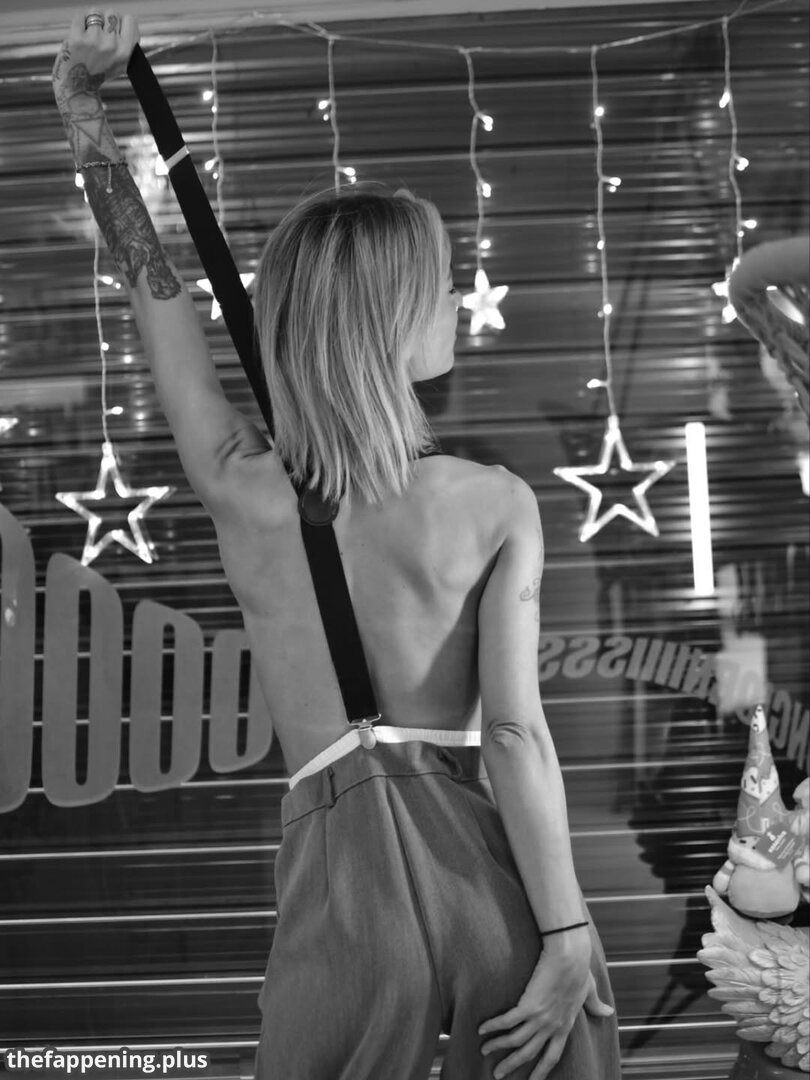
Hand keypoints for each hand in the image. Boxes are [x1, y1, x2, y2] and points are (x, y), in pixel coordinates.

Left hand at [52, 9, 139, 94]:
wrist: (78, 85)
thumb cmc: (98, 74)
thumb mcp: (121, 65)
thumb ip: (127, 45)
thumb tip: (129, 23)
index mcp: (125, 51)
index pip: (130, 20)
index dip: (122, 22)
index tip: (116, 29)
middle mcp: (111, 45)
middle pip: (112, 13)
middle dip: (106, 21)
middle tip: (100, 33)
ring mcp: (94, 40)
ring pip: (95, 12)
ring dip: (91, 20)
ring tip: (89, 35)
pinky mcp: (77, 37)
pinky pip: (80, 17)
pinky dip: (79, 23)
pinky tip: (80, 35)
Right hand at [478, 943, 613, 1078]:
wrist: (570, 956)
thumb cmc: (579, 969)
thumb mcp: (589, 991)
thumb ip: (595, 1005)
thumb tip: (608, 1012)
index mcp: (565, 1026)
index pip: (552, 1056)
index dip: (540, 1071)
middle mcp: (552, 1027)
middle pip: (528, 1054)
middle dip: (511, 1066)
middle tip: (497, 1075)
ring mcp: (540, 1018)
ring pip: (515, 1041)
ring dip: (497, 1047)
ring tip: (483, 1051)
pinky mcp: (528, 1005)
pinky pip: (507, 1022)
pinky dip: (493, 1027)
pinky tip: (481, 1029)